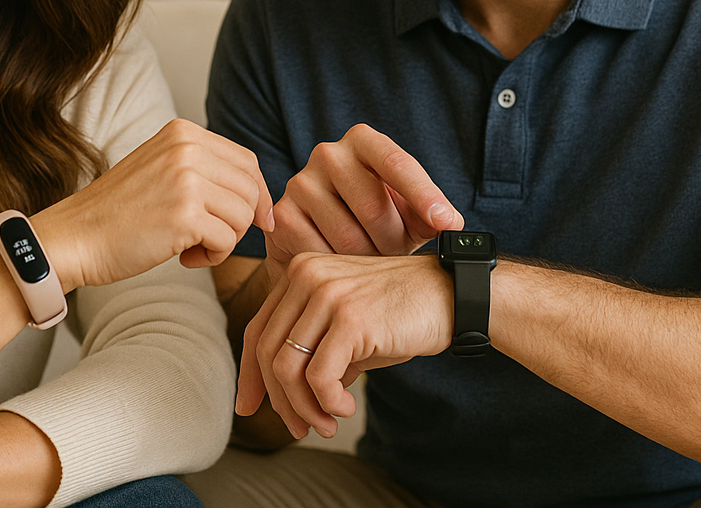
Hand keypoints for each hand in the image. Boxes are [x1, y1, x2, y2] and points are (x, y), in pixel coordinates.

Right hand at [35, 118, 272, 289]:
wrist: (73, 238)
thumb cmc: (116, 213)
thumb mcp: (161, 170)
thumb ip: (203, 170)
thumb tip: (259, 197)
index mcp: (183, 133)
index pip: (246, 161)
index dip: (256, 194)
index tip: (254, 220)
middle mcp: (187, 149)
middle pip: (251, 189)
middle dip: (242, 222)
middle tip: (212, 239)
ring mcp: (186, 180)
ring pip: (244, 215)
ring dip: (225, 241)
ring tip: (193, 247)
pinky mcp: (185, 216)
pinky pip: (227, 241)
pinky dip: (213, 257)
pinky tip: (185, 258)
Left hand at [235, 251, 452, 438]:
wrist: (451, 296)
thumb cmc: (399, 316)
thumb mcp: (345, 331)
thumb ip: (311, 353)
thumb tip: (282, 401)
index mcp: (300, 273)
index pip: (257, 329)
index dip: (249, 374)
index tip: (248, 407)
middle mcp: (307, 276)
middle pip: (267, 351)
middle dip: (279, 400)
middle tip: (300, 428)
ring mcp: (328, 293)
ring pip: (287, 366)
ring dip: (304, 407)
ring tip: (326, 423)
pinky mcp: (351, 317)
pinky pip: (319, 375)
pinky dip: (327, 403)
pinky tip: (345, 408)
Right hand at [267, 124, 461, 270]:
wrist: (320, 240)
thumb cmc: (373, 223)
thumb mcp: (406, 214)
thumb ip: (430, 215)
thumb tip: (450, 225)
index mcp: (364, 142)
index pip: (397, 163)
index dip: (425, 194)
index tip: (448, 224)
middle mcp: (328, 153)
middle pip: (374, 208)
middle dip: (393, 243)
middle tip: (395, 256)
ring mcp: (300, 182)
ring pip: (348, 238)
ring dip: (367, 262)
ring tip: (368, 260)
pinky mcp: (281, 215)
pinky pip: (320, 254)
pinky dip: (338, 271)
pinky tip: (341, 267)